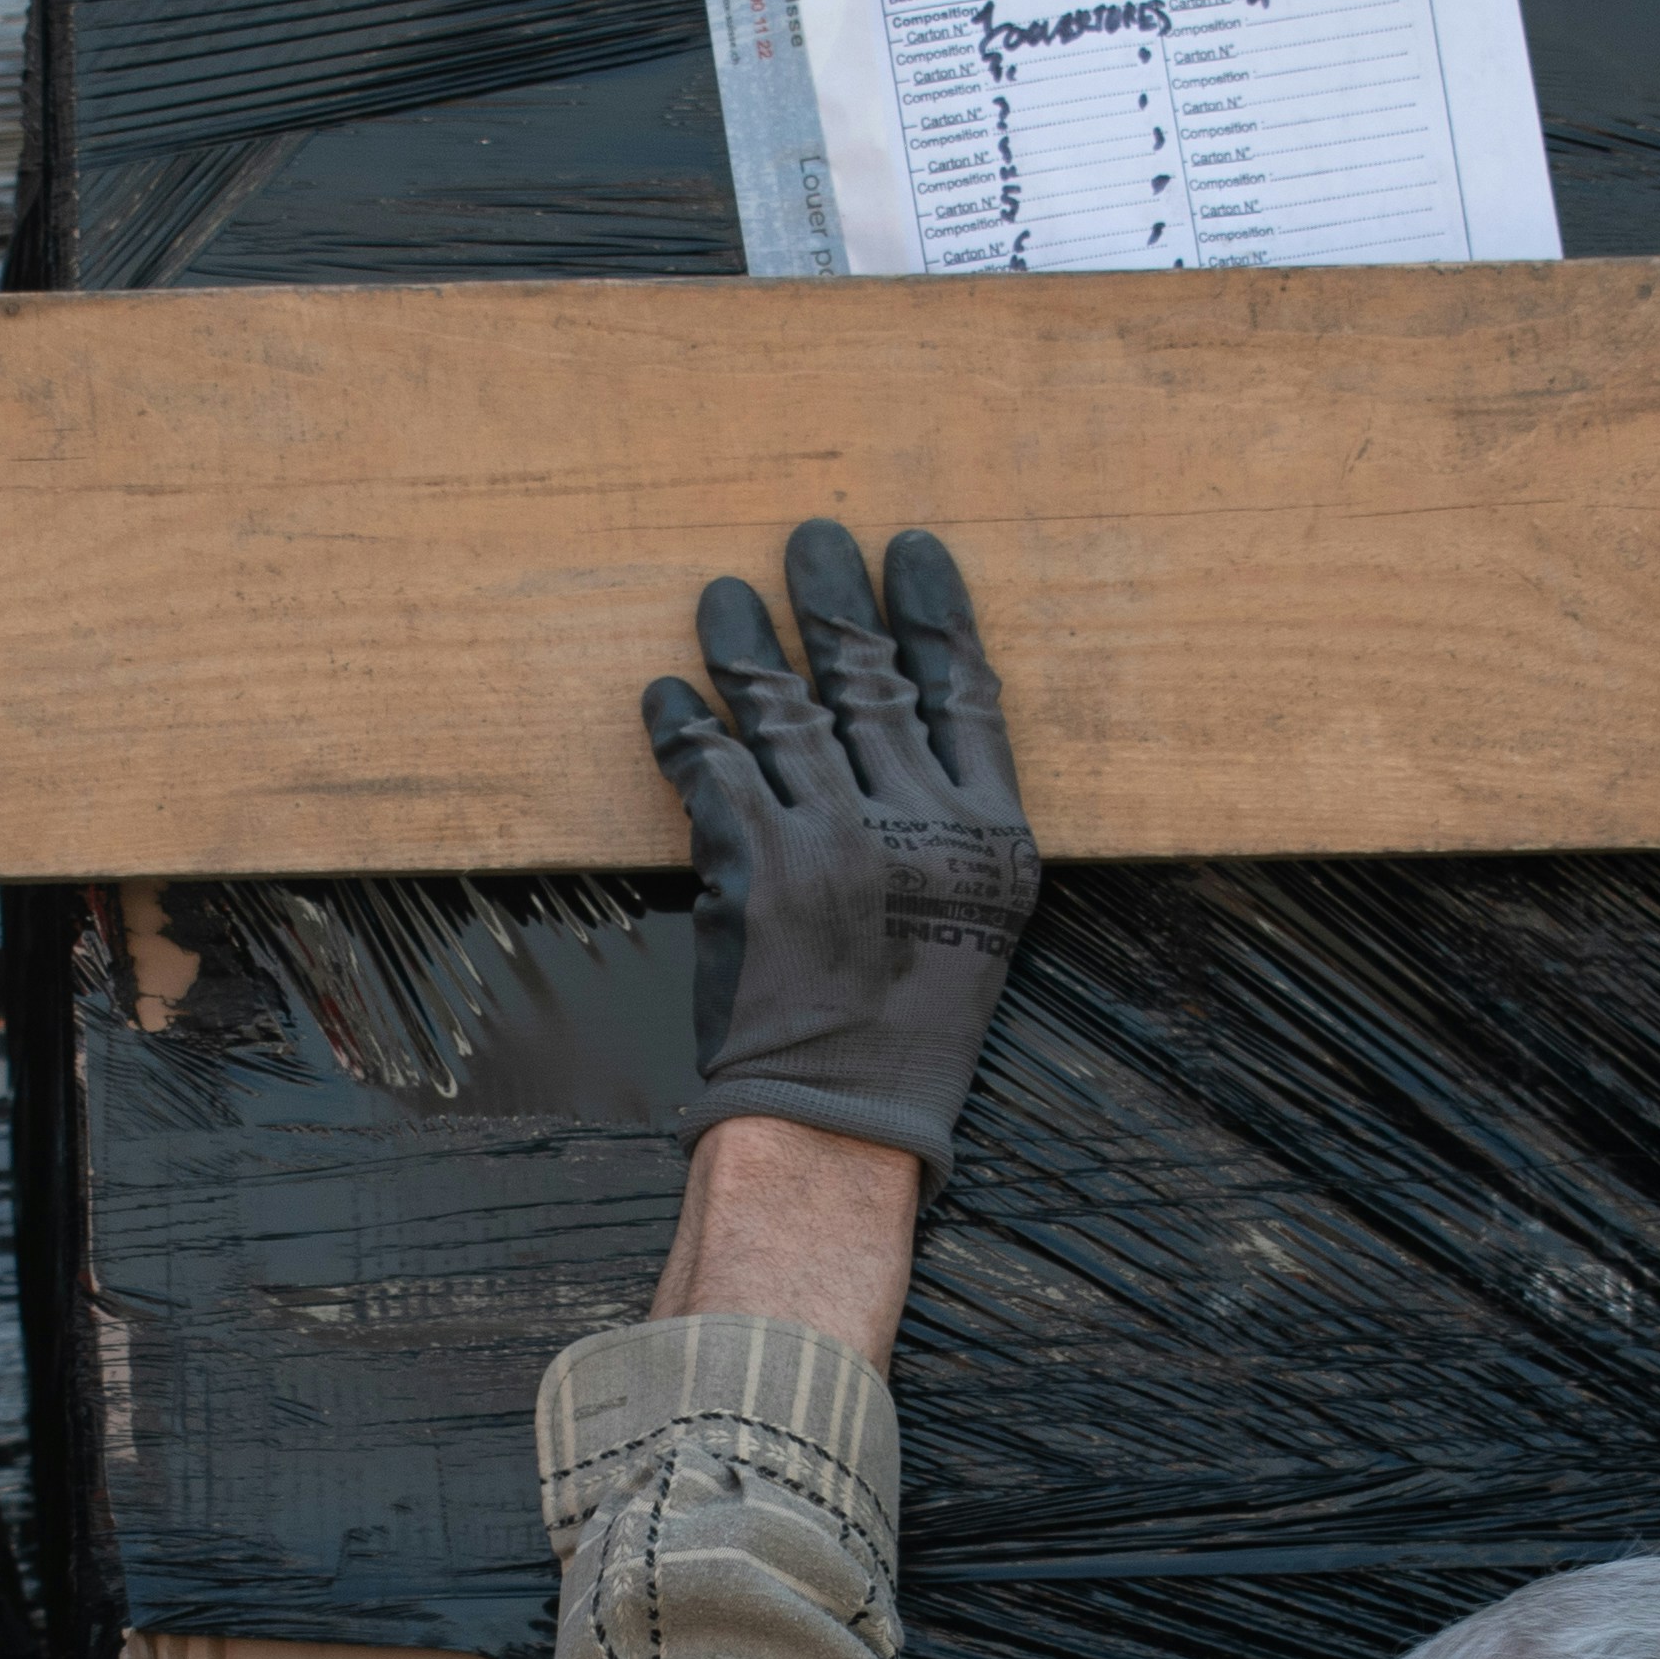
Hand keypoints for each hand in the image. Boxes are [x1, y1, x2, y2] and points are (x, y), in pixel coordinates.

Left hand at [649, 521, 1039, 1175]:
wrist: (843, 1119)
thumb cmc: (907, 1037)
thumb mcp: (976, 928)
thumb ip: (953, 831)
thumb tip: (911, 739)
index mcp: (991, 838)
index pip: (969, 693)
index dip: (937, 612)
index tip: (911, 551)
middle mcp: (920, 825)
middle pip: (876, 681)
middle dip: (837, 602)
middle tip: (810, 538)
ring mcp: (839, 838)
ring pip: (788, 708)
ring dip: (749, 644)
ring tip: (724, 595)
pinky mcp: (758, 865)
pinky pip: (712, 765)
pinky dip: (685, 724)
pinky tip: (668, 692)